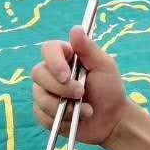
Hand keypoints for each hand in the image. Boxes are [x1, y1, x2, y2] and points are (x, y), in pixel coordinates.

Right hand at [31, 27, 129, 145]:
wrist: (111, 120)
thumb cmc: (109, 89)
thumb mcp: (104, 66)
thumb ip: (88, 48)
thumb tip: (75, 29)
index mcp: (65, 56)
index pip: (48, 49)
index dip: (53, 62)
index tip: (66, 76)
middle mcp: (51, 72)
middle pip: (38, 73)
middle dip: (60, 88)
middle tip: (81, 94)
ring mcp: (45, 92)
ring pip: (39, 96)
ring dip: (63, 107)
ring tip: (86, 111)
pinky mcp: (43, 112)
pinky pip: (41, 115)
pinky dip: (60, 120)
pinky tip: (75, 120)